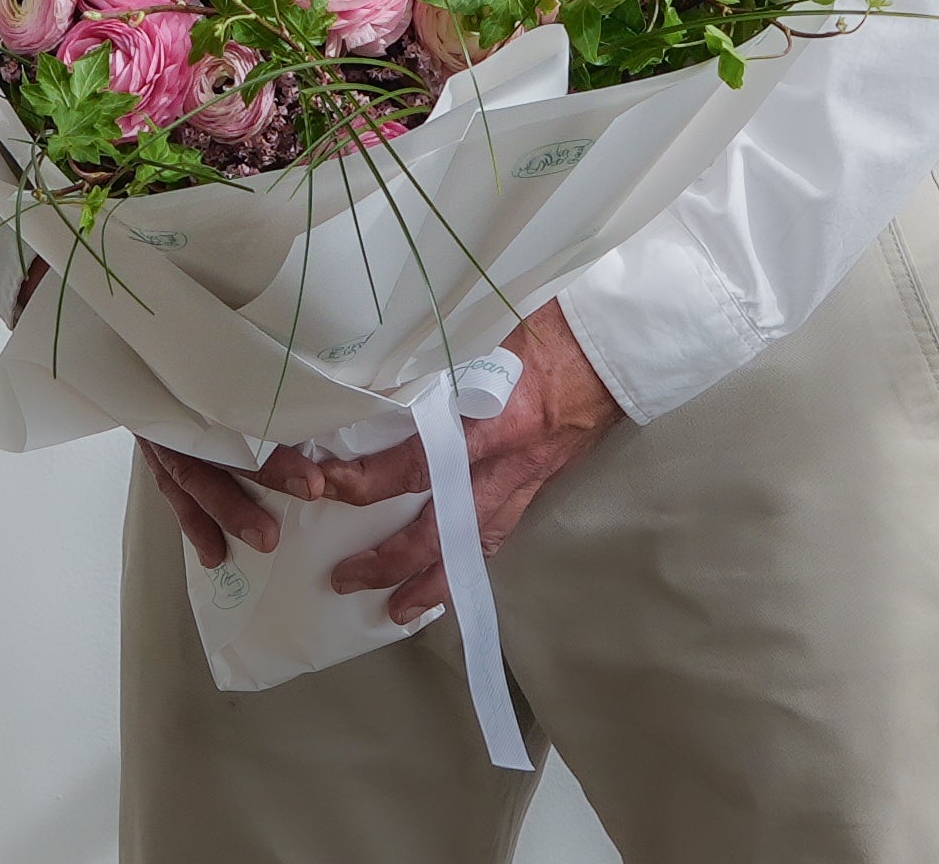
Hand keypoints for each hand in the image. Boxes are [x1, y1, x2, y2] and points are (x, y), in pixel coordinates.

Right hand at [16, 259, 329, 565]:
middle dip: (264, 476)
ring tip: (266, 542)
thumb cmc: (162, 306)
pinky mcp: (152, 437)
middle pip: (216, 447)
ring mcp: (155, 422)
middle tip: (310, 496)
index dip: (272, 452)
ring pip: (191, 473)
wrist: (93, 307)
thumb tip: (305, 315)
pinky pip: (170, 484)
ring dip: (227, 510)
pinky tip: (213, 556)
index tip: (315, 478)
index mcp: (184, 366)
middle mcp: (167, 399)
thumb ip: (236, 323)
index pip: (232, 412)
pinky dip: (191, 520)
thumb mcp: (198, 307)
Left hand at [325, 299, 622, 624]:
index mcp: (490, 421)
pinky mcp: (538, 485)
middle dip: (390, 558)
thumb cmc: (548, 327)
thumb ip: (436, 360)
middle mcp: (505, 463)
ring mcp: (525, 481)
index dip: (369, 481)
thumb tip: (376, 378)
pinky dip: (469, 561)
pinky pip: (498, 533)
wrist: (611, 347)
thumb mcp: (484, 334)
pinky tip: (448, 577)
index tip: (327, 484)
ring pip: (472, 544)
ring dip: (431, 581)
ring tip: (396, 611)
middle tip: (345, 578)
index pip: (418, 463)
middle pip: (441, 525)